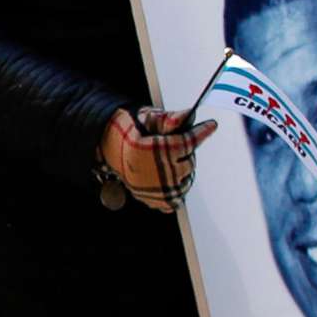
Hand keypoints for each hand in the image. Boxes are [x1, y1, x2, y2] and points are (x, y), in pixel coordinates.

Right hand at [98, 106, 217, 211]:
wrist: (105, 148)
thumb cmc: (128, 132)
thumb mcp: (146, 119)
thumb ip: (169, 118)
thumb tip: (187, 115)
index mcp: (157, 150)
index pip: (188, 140)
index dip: (201, 131)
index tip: (211, 125)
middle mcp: (158, 172)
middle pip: (189, 162)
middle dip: (185, 153)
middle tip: (172, 146)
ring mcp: (156, 189)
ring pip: (185, 180)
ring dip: (181, 171)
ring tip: (167, 162)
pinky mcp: (153, 200)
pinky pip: (174, 201)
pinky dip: (173, 192)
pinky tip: (167, 180)